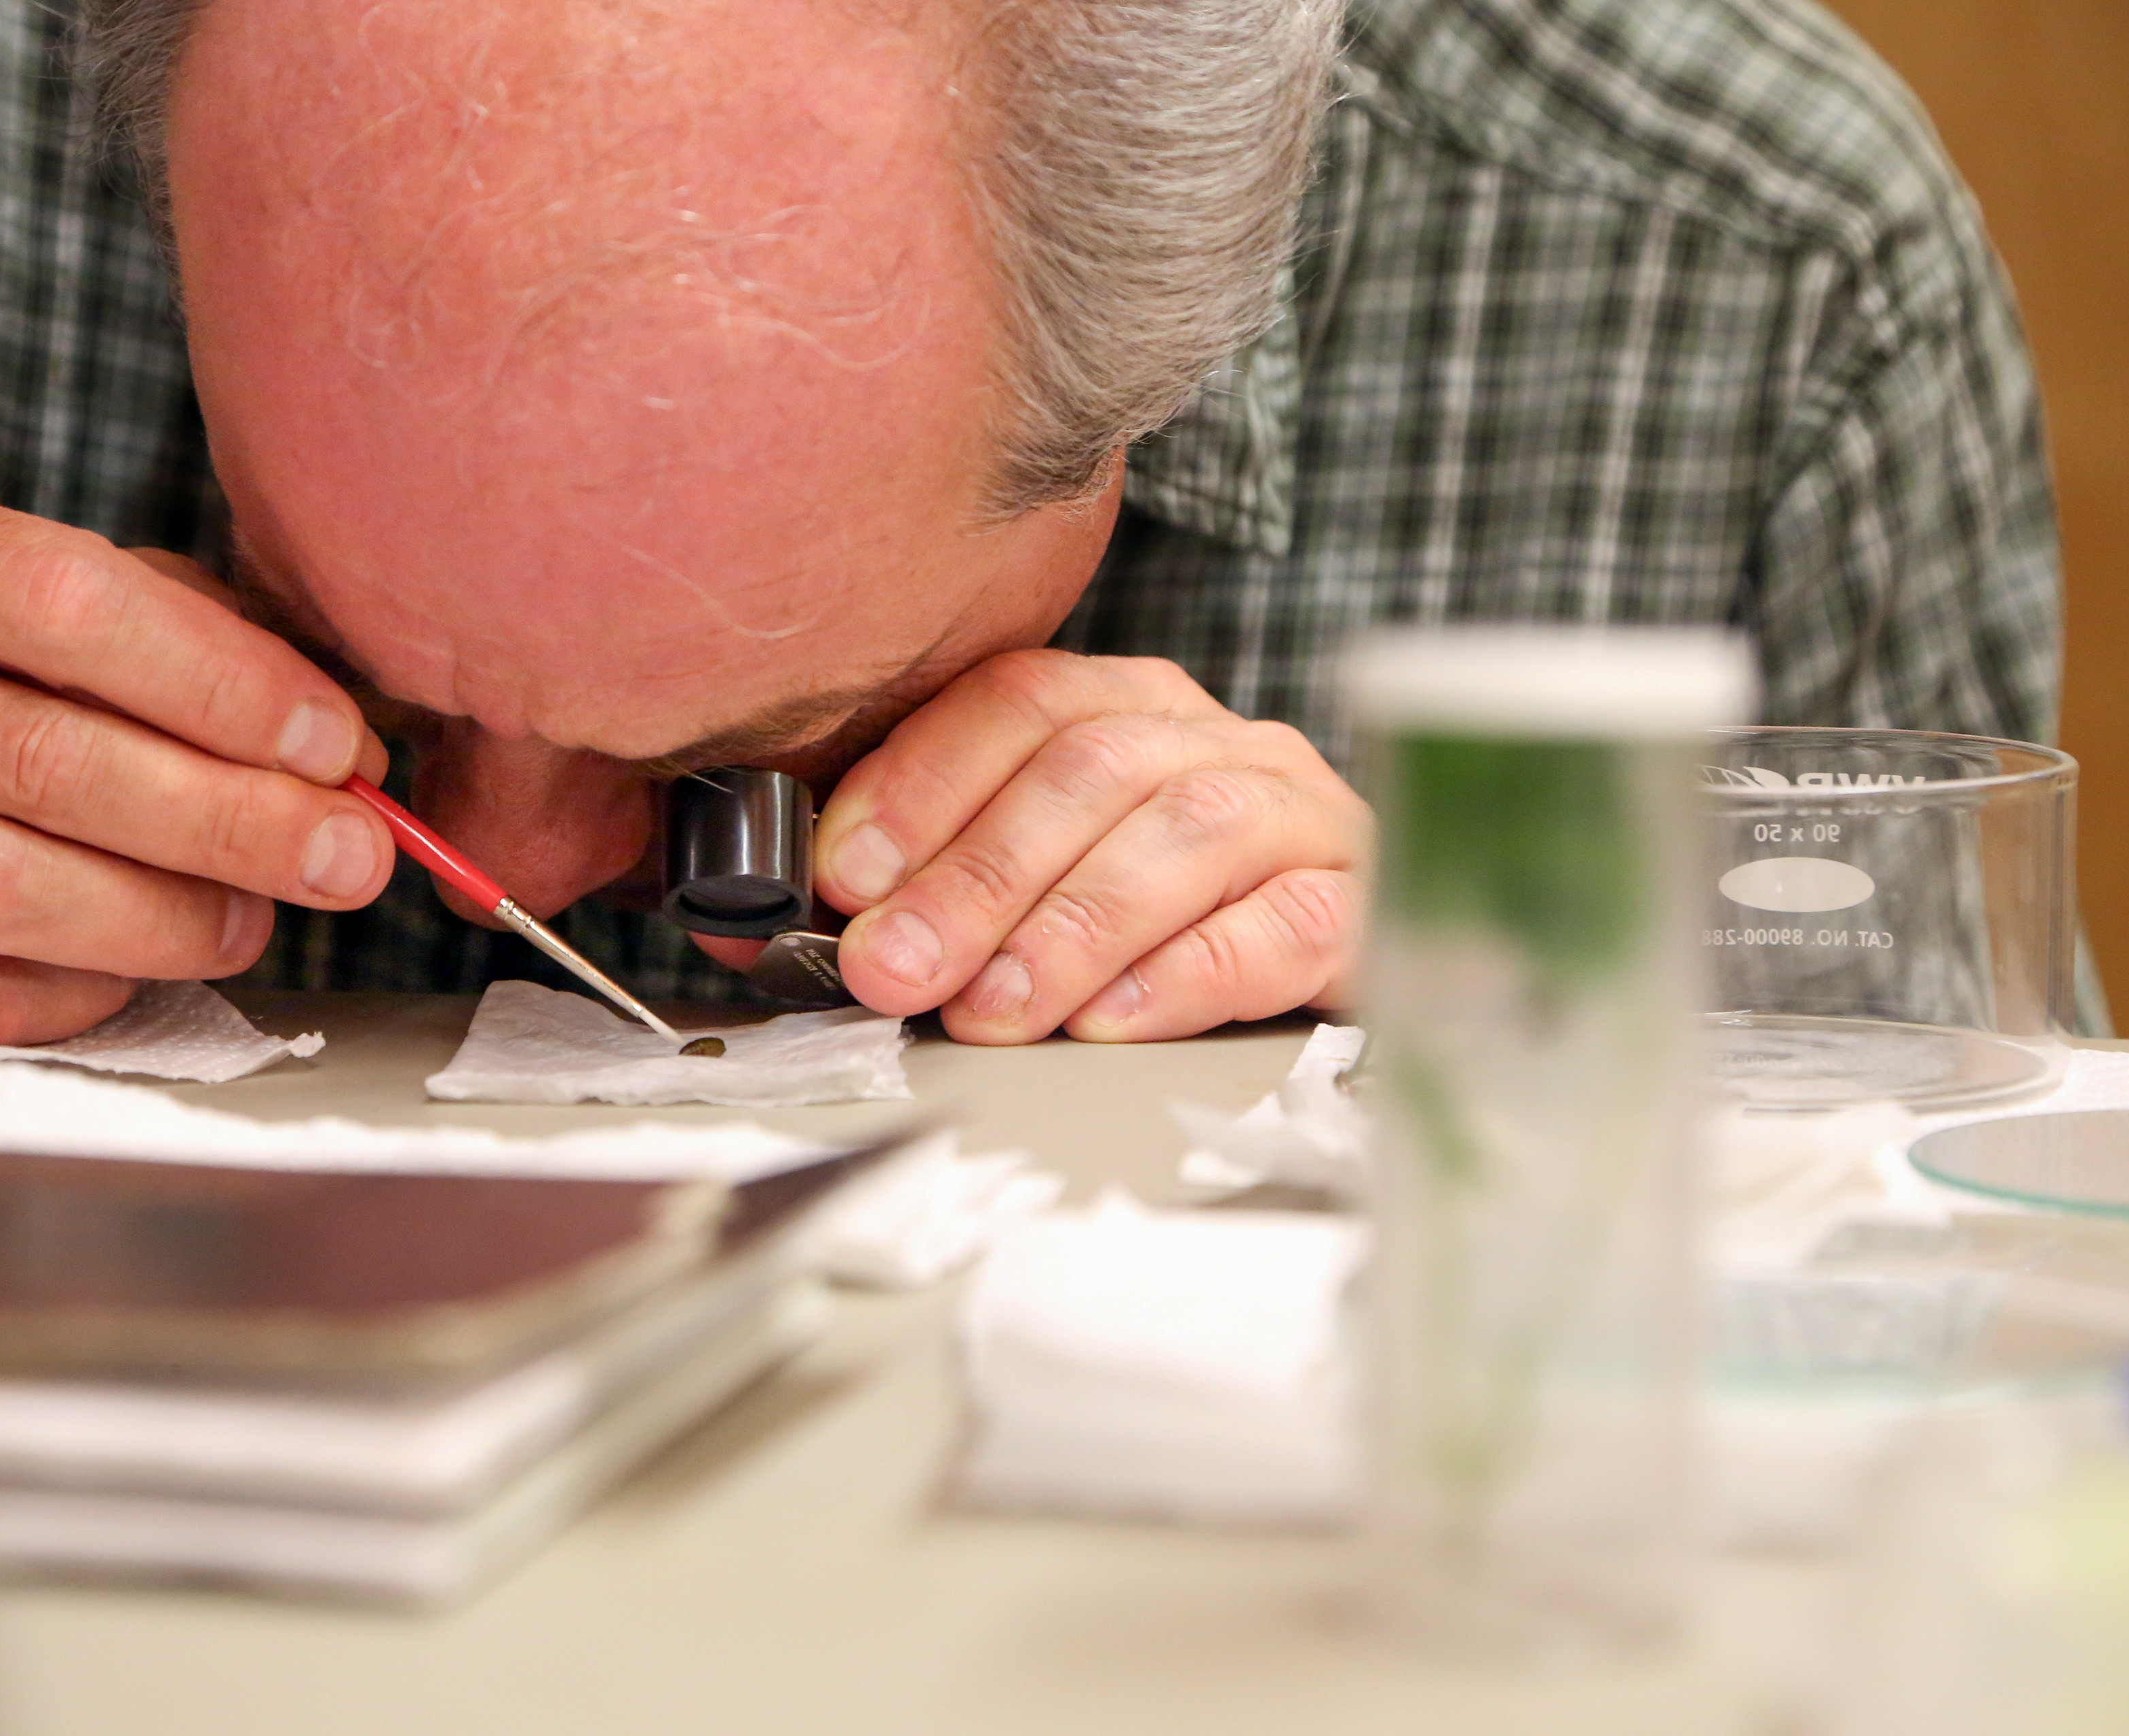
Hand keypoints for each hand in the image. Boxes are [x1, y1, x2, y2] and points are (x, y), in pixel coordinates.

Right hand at [0, 483, 392, 1042]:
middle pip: (42, 757)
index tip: (337, 744)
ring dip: (165, 916)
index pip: (64, 602)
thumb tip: (345, 748)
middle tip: (348, 856)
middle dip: (229, 818)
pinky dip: (84, 986)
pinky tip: (142, 963)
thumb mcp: (64, 607)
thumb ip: (200, 642)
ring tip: (255, 919)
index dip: (223, 682)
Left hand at [810, 649, 1368, 1042]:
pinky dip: (1184, 974)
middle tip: (897, 968)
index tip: (847, 872)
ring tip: (992, 1008)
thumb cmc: (1155, 924)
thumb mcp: (1033, 882)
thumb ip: (915, 887)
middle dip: (976, 876)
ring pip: (1182, 834)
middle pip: (1089, 771)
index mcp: (1127, 705)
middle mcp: (1215, 740)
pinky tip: (1110, 1021)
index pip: (1018, 700)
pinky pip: (1277, 925)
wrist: (1364, 944)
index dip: (923, 779)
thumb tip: (764, 924)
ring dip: (1068, 928)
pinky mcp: (1354, 904)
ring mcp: (1297, 814)